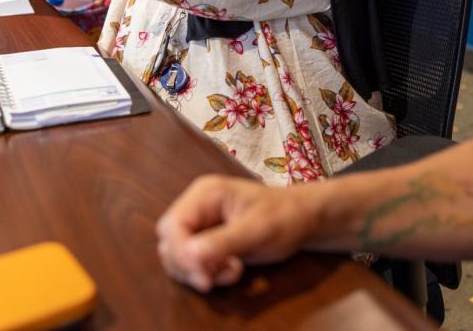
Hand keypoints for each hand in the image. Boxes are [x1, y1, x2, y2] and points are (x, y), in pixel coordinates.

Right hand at [155, 175, 319, 291]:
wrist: (304, 219)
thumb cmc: (285, 217)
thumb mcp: (258, 230)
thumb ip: (223, 242)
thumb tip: (190, 255)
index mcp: (205, 194)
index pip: (172, 225)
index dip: (181, 254)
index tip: (204, 278)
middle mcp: (197, 206)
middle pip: (169, 241)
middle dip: (188, 265)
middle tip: (217, 276)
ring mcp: (200, 223)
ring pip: (177, 255)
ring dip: (198, 271)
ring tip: (231, 271)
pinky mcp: (207, 239)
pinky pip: (191, 261)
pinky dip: (205, 273)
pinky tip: (230, 271)